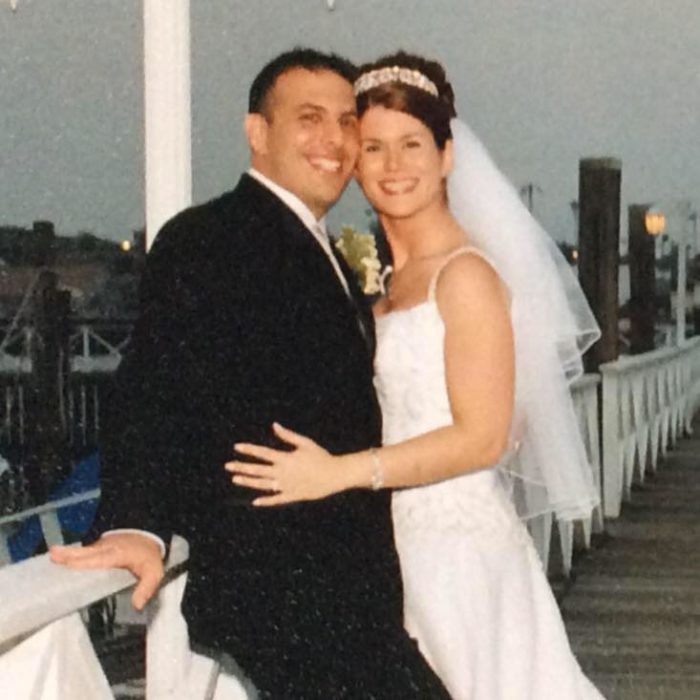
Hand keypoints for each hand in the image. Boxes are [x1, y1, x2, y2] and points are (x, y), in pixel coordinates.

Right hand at [50, 533, 164, 610]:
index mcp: (119, 555)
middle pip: (86, 552)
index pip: (100, 559)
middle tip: (53, 555)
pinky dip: (72, 554)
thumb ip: (146, 588)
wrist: (150, 535)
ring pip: (83, 550)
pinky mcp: (98, 545)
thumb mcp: (154, 573)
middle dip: (70, 554)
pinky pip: (84, 551)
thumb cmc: (149, 557)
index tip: (70, 565)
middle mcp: (107, 548)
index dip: (85, 562)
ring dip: (68, 553)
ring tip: (52, 555)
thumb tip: (137, 605)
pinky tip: (60, 559)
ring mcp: (101, 545)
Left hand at [225, 422, 345, 505]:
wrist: (335, 475)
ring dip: (249, 482)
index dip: (249, 449)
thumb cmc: (321, 456)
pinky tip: (255, 502)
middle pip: (258, 470)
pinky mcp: (293, 496)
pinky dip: (266, 501)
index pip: (262, 453)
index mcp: (285, 459)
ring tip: (235, 479)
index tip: (236, 447)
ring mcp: (287, 486)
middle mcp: (283, 473)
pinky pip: (276, 500)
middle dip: (242, 467)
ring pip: (263, 485)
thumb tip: (274, 425)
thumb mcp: (305, 443)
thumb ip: (288, 436)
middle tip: (227, 466)